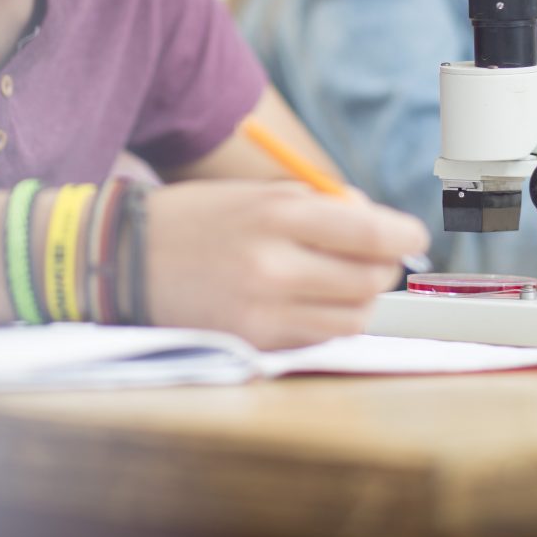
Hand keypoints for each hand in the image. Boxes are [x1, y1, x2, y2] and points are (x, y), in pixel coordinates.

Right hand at [145, 180, 430, 349]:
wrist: (125, 260)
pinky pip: (319, 338)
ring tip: (332, 280)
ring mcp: (264, 311)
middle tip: (370, 257)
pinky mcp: (254, 343)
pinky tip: (300, 301)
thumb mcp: (258, 193)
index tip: (412, 236)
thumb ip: (321, 206)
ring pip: (352, 317)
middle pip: (370, 279)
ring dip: (356, 298)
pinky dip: (324, 320)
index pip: (369, 233)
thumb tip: (380, 228)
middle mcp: (274, 265)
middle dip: (381, 267)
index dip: (403, 236)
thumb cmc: (200, 219)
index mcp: (276, 214)